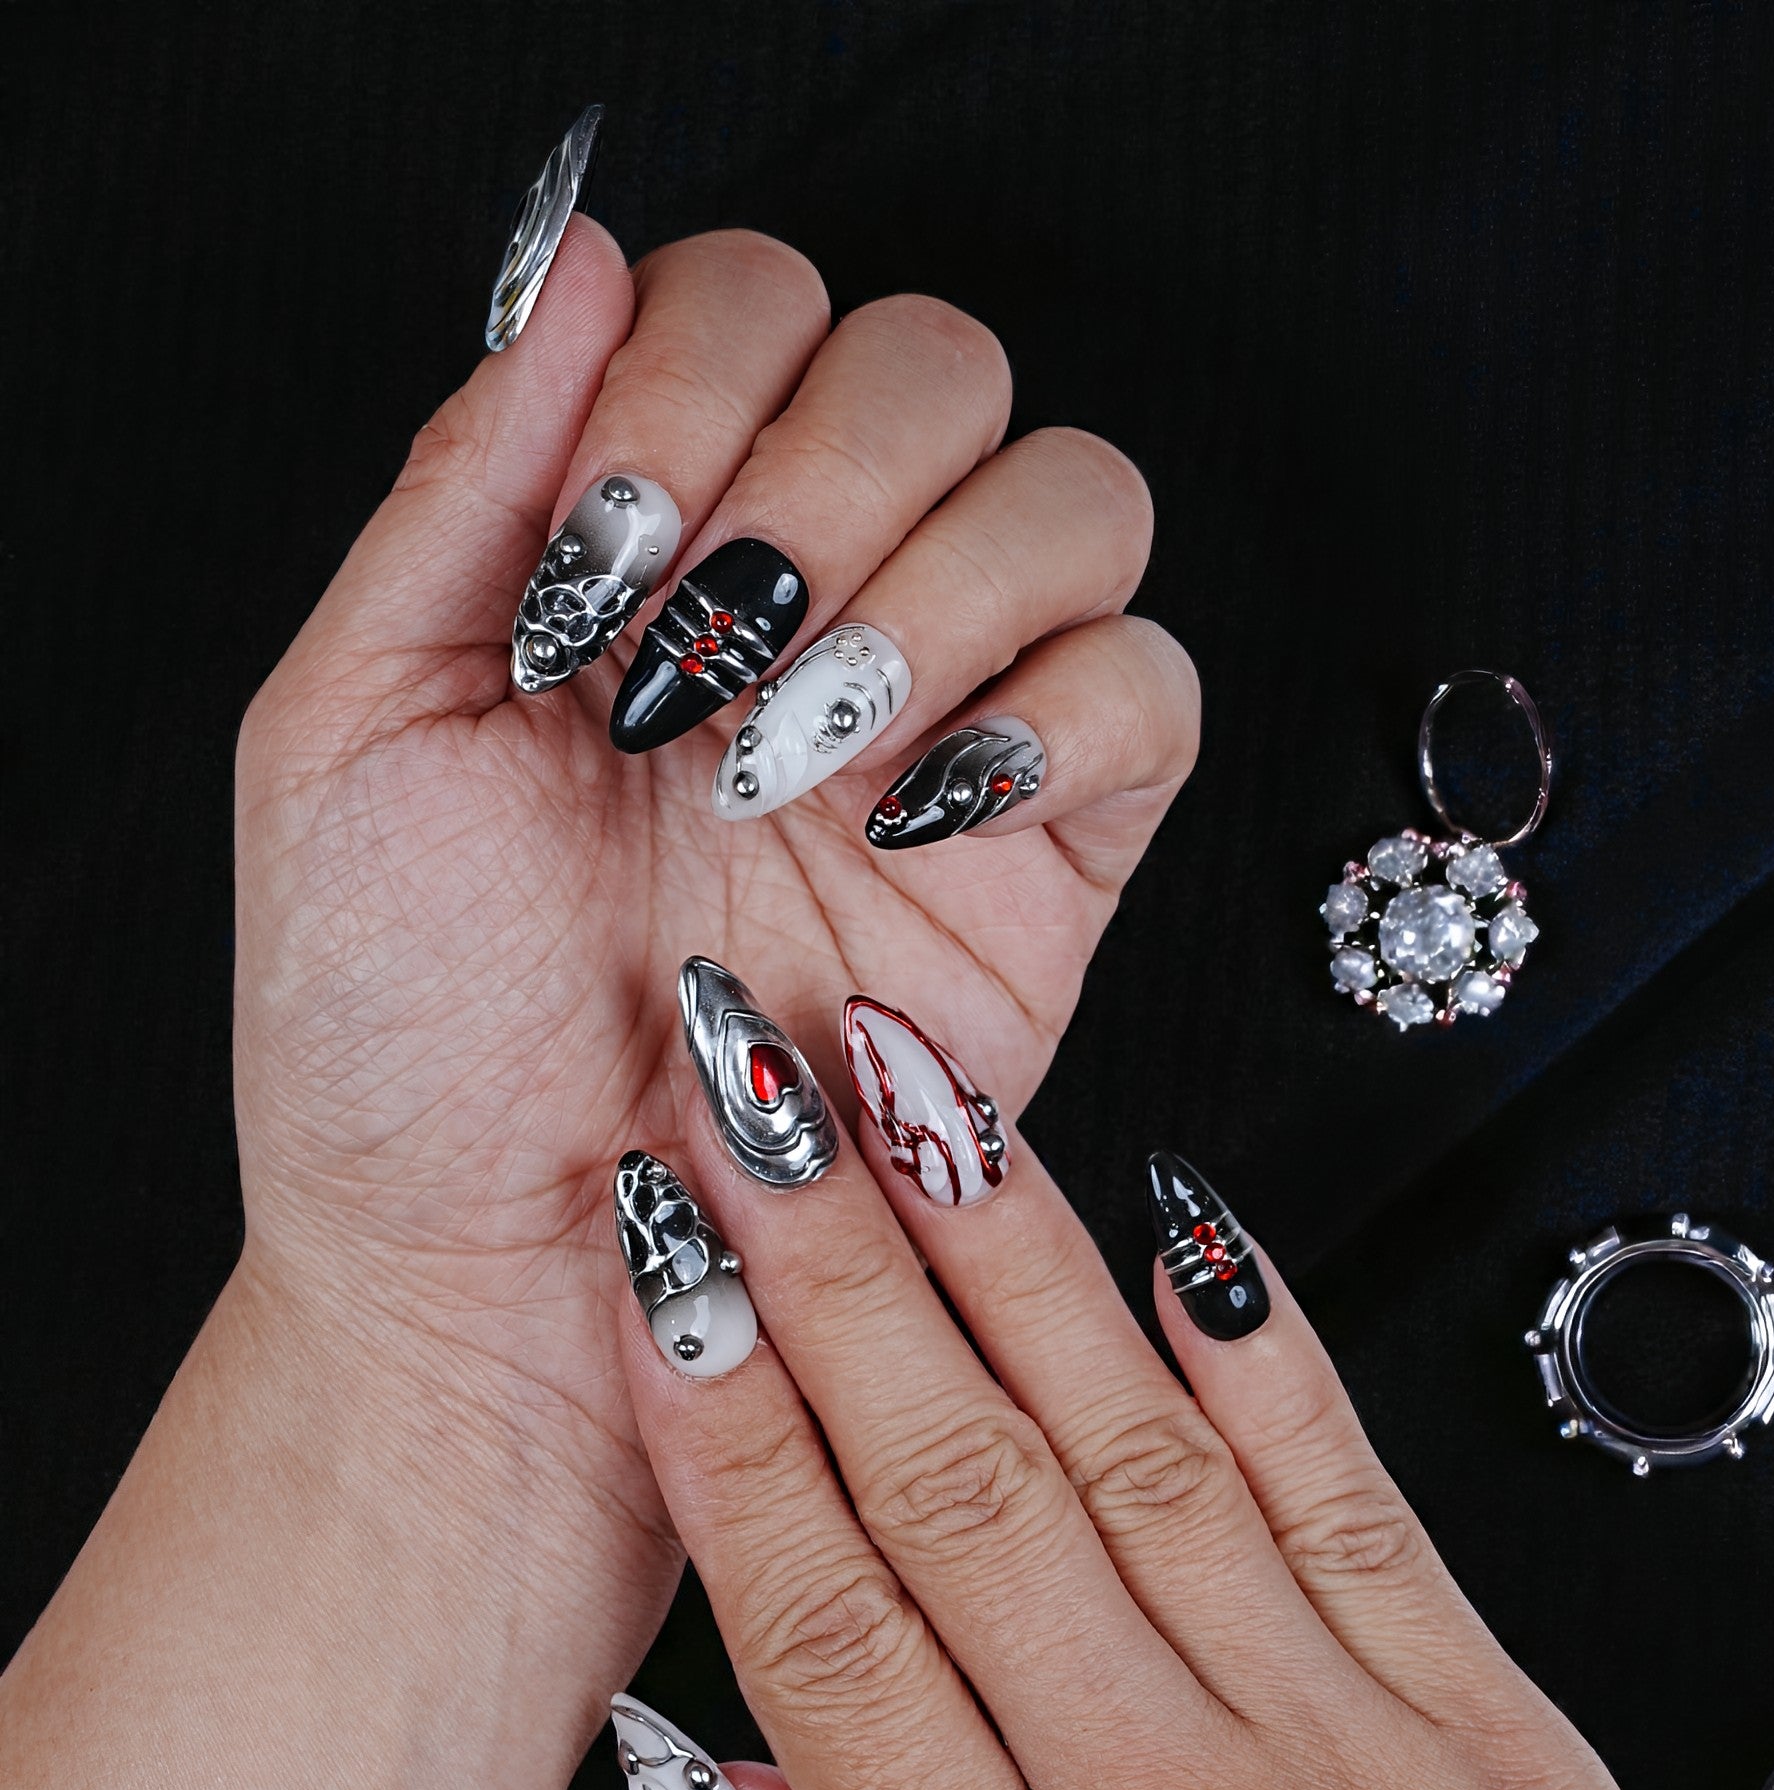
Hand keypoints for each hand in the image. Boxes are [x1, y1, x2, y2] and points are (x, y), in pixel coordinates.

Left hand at [232, 220, 1192, 1533]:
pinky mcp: (1054, 860)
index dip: (700, 384)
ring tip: (795, 757)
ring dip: (940, 588)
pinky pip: (1153, 694)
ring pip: (1079, 497)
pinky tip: (906, 812)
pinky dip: (1058, 715)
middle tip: (705, 665)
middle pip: (942, 365)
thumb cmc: (402, 1030)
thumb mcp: (352, 729)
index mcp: (647, 555)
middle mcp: (814, 613)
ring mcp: (949, 726)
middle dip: (822, 483)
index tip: (600, 566)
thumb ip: (466, 486)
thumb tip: (576, 266)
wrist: (504, 1269)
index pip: (760, 307)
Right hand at [610, 1017, 1708, 1789]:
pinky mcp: (1488, 1718)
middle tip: (753, 1104)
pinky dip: (1261, 1342)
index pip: (824, 1615)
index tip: (662, 1271)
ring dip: (1005, 1253)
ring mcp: (1342, 1743)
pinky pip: (1349, 1489)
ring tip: (918, 1099)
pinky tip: (1182, 1220)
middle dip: (831, 1270)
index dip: (724, 1421)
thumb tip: (720, 1774)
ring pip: (1132, 1446)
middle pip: (955, 1485)